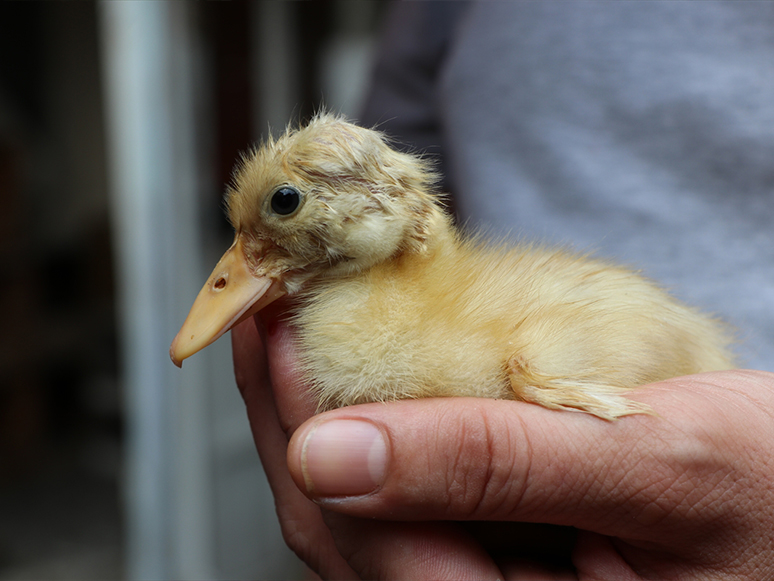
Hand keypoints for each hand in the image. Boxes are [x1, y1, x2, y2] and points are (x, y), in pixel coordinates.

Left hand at [233, 314, 773, 579]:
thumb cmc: (771, 491)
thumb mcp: (652, 466)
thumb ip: (496, 467)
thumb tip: (331, 452)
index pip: (358, 538)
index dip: (297, 425)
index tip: (271, 325)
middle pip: (339, 524)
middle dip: (290, 410)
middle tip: (267, 309)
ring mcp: (482, 575)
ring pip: (362, 505)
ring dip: (321, 409)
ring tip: (296, 325)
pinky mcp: (493, 539)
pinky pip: (409, 484)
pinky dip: (375, 417)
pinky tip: (363, 363)